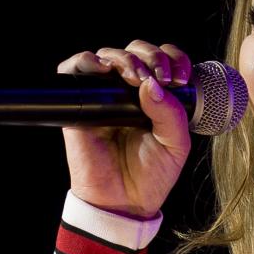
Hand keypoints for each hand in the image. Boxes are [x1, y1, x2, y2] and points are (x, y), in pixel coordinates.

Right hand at [55, 41, 192, 220]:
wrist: (124, 202)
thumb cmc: (151, 176)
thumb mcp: (176, 144)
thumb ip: (171, 113)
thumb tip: (151, 83)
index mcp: (156, 97)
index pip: (162, 60)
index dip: (172, 58)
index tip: (179, 77)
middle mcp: (128, 92)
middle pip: (136, 50)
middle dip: (151, 56)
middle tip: (159, 77)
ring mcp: (104, 96)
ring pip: (109, 55)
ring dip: (125, 59)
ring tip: (136, 78)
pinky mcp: (81, 105)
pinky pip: (74, 69)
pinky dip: (86, 61)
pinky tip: (104, 69)